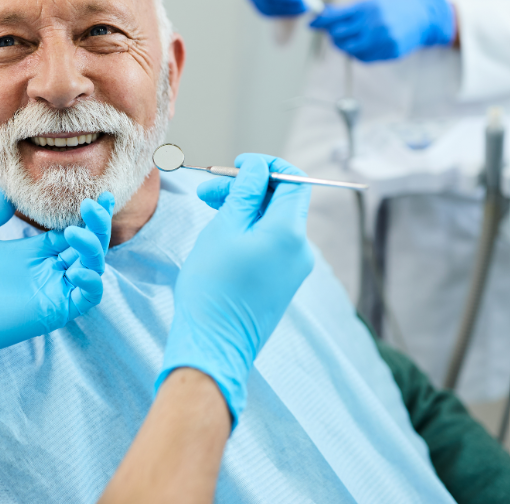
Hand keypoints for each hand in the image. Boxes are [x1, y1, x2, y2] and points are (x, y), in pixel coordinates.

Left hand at [0, 190, 114, 391]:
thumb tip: (11, 189)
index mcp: (31, 252)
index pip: (71, 233)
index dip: (88, 216)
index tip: (98, 195)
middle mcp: (46, 271)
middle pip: (87, 247)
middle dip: (97, 225)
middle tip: (95, 204)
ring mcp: (51, 291)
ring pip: (92, 269)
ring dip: (93, 248)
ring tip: (74, 232)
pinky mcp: (52, 311)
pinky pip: (86, 298)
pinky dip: (92, 282)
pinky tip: (78, 268)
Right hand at [156, 154, 313, 425]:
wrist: (213, 344)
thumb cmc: (213, 287)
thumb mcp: (224, 229)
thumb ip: (245, 194)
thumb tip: (258, 169)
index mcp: (289, 232)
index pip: (293, 181)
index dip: (266, 166)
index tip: (238, 165)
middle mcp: (300, 249)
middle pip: (281, 201)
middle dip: (247, 189)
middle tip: (208, 190)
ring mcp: (294, 268)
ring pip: (273, 222)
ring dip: (245, 209)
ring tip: (209, 209)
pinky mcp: (282, 282)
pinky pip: (272, 244)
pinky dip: (250, 230)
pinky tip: (222, 233)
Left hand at [310, 0, 454, 61]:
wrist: (424, 17)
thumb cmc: (393, 9)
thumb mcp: (370, 4)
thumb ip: (345, 12)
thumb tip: (320, 16)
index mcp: (368, 8)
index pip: (336, 17)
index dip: (320, 22)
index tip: (311, 24)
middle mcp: (374, 24)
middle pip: (339, 37)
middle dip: (334, 37)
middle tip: (338, 34)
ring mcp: (382, 40)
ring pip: (349, 51)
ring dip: (346, 47)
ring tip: (355, 39)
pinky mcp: (389, 52)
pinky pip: (364, 59)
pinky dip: (360, 54)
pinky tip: (367, 46)